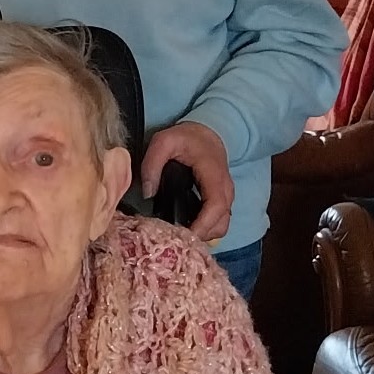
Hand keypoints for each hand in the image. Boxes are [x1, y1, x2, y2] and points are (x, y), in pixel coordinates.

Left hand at [141, 121, 232, 241]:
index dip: (202, 225)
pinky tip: (184, 230)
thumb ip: (152, 163)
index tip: (184, 237)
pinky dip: (204, 230)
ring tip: (177, 237)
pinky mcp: (220, 201)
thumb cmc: (186, 137)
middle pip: (221, 223)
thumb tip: (148, 193)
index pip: (216, 206)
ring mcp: (225, 197)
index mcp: (214, 175)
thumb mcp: (164, 141)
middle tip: (174, 241)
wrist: (208, 132)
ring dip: (203, 235)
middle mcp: (225, 190)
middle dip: (200, 236)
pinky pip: (217, 222)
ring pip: (221, 226)